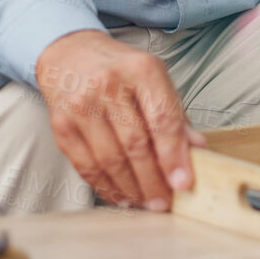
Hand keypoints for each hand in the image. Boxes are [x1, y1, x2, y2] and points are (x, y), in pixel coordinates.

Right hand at [34, 30, 205, 210]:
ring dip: (132, 189)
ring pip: (110, 160)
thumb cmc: (119, 70)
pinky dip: (106, 187)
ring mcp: (80, 106)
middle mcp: (107, 85)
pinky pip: (87, 166)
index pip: (162, 119)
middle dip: (153, 181)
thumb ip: (174, 114)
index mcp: (140, 70)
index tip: (183, 184)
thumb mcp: (153, 79)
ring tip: (147, 203)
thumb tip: (197, 150)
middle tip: (165, 202)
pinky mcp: (61, 126)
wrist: (70, 55)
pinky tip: (122, 196)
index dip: (174, 155)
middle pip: (135, 144)